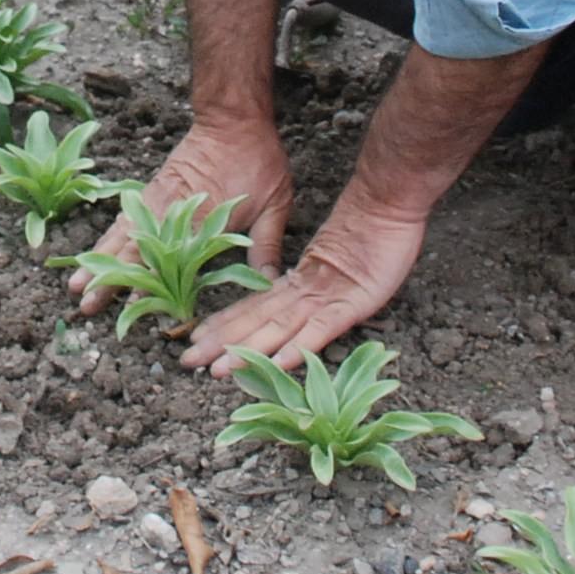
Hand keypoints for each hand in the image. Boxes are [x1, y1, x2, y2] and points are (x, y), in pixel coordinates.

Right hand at [69, 118, 293, 316]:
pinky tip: (93, 254)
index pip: (171, 257)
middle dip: (110, 278)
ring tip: (76, 285)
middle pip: (134, 249)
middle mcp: (172, 210)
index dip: (152, 280)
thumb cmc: (258, 161)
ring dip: (99, 260)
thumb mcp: (275, 204)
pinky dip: (106, 237)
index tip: (134, 303)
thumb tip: (271, 284)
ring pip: (121, 234)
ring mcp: (157, 199)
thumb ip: (267, 244)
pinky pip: (124, 217)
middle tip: (87, 304)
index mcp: (202, 218)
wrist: (233, 119)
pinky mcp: (152, 190)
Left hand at [179, 180, 426, 376]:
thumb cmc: (367, 234)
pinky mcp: (351, 303)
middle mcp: (303, 294)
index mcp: (297, 285)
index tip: (194, 338)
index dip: (224, 324)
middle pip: (256, 322)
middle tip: (187, 361)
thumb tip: (287, 312)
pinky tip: (280, 362)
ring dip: (249, 351)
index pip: (253, 308)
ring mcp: (326, 298)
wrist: (386, 203)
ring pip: (279, 329)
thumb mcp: (334, 267)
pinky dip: (301, 346)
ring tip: (219, 370)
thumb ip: (311, 289)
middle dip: (222, 343)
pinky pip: (323, 329)